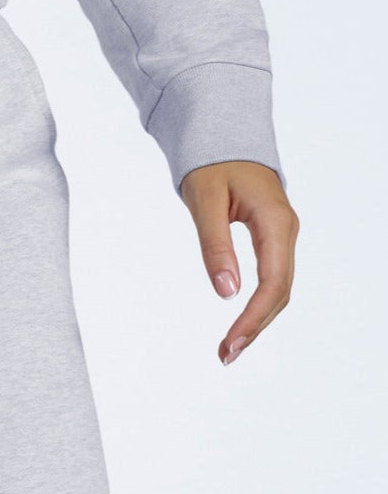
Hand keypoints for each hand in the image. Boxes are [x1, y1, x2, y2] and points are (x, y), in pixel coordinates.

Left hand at [181, 157, 296, 362]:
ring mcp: (282, 238)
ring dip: (257, 320)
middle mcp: (286, 233)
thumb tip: (226, 292)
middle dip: (255, 326)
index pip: (273, 282)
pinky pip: (272, 279)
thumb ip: (214, 244)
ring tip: (228, 348)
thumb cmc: (213, 165)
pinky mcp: (273, 241)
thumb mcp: (205, 200)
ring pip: (278, 289)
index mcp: (276, 222)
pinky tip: (241, 324)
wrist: (225, 138)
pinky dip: (258, 304)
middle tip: (224, 355)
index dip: (254, 316)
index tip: (230, 342)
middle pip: (280, 292)